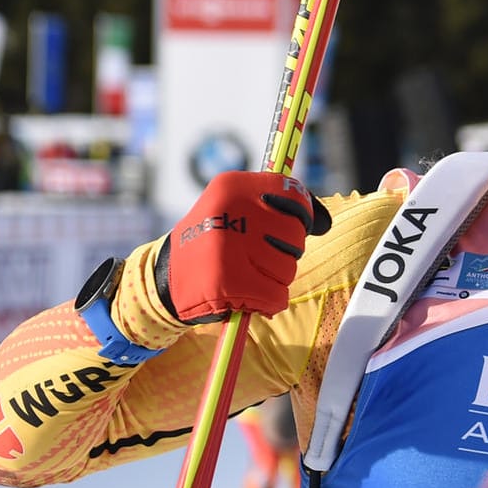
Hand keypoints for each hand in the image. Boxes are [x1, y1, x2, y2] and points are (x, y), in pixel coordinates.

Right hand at [157, 172, 331, 323]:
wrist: (163, 280)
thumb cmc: (213, 243)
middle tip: (254, 257)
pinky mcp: (228, 282)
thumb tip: (324, 222)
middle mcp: (229, 210)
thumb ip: (282, 207)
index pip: (293, 193)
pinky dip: (269, 302)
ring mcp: (228, 246)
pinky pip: (277, 295)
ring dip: (274, 278)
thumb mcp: (237, 210)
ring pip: (288, 267)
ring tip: (245, 274)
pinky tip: (247, 296)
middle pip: (295, 235)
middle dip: (284, 252)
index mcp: (232, 186)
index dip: (302, 215)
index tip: (291, 227)